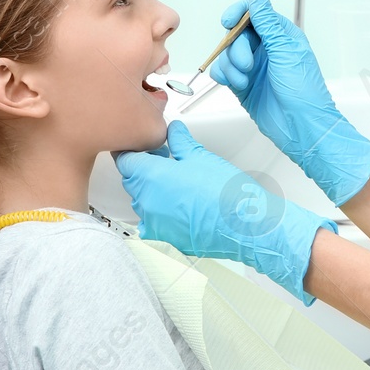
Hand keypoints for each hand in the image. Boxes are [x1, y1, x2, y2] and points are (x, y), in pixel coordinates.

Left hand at [114, 120, 336, 305]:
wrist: (245, 226)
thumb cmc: (226, 193)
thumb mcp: (201, 157)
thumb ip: (180, 141)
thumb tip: (174, 130)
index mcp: (150, 177)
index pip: (125, 160)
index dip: (133, 151)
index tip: (142, 148)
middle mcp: (145, 201)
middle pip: (131, 180)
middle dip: (144, 169)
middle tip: (165, 161)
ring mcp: (152, 223)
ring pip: (141, 202)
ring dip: (151, 191)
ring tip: (176, 184)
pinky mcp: (162, 239)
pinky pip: (150, 223)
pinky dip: (158, 214)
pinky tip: (178, 207)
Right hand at [209, 0, 369, 206]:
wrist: (300, 126)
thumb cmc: (304, 90)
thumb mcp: (285, 50)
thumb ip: (267, 22)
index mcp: (281, 35)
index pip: (254, 13)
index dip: (239, 12)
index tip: (229, 20)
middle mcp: (266, 48)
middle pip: (237, 33)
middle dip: (237, 47)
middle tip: (247, 64)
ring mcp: (253, 66)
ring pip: (227, 52)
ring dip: (231, 65)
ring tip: (245, 79)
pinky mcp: (243, 84)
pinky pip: (223, 71)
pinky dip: (225, 75)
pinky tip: (237, 84)